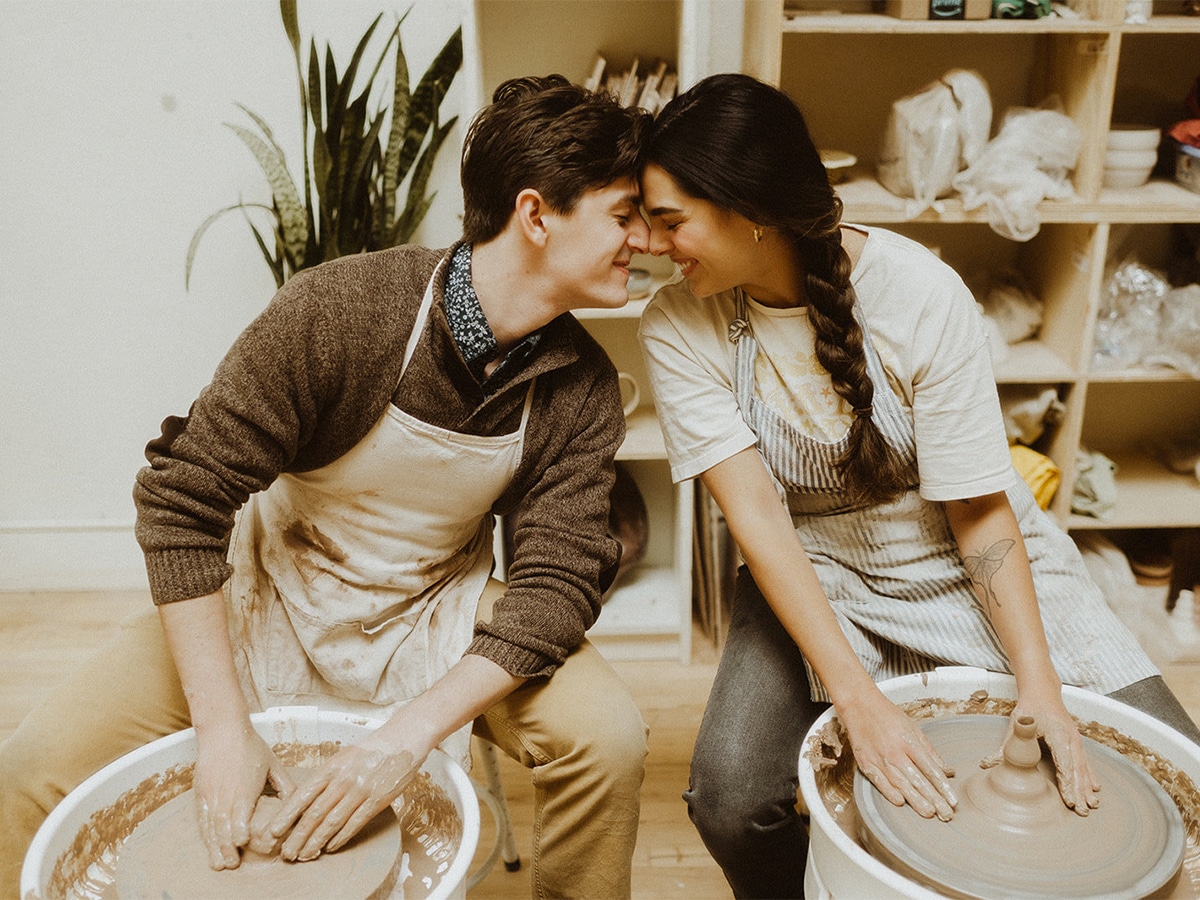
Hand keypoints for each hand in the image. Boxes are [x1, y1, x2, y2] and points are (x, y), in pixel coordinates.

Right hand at [192, 720, 295, 869]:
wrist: (222, 730)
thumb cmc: (251, 746)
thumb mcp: (273, 764)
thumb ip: (285, 785)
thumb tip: (297, 802)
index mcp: (245, 786)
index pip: (240, 811)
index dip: (240, 828)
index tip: (244, 843)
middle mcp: (226, 792)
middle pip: (224, 824)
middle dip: (227, 846)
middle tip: (232, 864)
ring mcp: (211, 794)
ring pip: (211, 825)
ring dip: (214, 845)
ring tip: (219, 863)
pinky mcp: (201, 793)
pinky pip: (202, 818)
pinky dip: (205, 834)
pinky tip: (209, 845)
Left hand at [269, 738, 421, 860]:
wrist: (402, 740)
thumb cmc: (371, 750)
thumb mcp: (342, 757)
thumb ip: (325, 776)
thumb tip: (305, 797)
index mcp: (331, 767)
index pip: (302, 795)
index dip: (286, 815)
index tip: (274, 831)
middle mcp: (342, 779)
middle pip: (314, 813)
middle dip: (297, 836)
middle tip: (287, 853)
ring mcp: (360, 790)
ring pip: (331, 822)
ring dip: (316, 842)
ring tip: (305, 855)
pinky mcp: (377, 799)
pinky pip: (355, 823)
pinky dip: (341, 838)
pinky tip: (331, 847)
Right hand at [840, 695, 957, 820]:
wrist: (859, 705)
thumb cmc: (887, 715)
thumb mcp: (913, 728)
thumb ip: (928, 750)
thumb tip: (944, 770)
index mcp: (909, 742)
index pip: (931, 770)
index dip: (943, 787)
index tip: (953, 801)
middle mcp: (895, 752)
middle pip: (918, 780)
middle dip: (934, 799)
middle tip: (946, 814)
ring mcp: (879, 758)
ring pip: (900, 784)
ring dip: (916, 800)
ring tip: (929, 813)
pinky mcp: (865, 762)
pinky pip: (879, 781)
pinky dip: (889, 792)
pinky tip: (900, 802)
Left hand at [983, 702, 1099, 815]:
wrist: (1043, 691)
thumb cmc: (1030, 707)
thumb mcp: (1016, 723)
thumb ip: (1006, 746)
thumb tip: (986, 764)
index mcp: (1058, 735)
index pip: (1064, 763)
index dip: (1067, 783)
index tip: (1069, 801)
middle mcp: (1071, 739)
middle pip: (1077, 770)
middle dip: (1080, 792)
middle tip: (1082, 812)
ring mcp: (1076, 740)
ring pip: (1083, 767)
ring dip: (1087, 787)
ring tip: (1091, 806)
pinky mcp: (1076, 741)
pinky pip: (1085, 762)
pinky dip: (1090, 776)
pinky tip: (1095, 789)